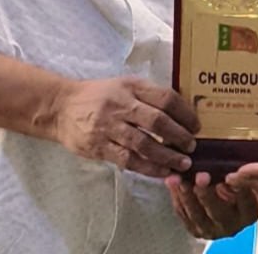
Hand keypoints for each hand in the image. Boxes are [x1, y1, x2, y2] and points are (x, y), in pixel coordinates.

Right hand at [53, 77, 198, 176]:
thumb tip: (181, 112)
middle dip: (179, 135)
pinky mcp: (100, 146)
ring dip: (167, 156)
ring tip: (182, 163)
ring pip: (144, 143)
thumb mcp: (124, 85)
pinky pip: (128, 159)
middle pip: (157, 121)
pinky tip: (162, 171)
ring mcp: (109, 126)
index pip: (165, 97)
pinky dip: (148, 167)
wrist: (61, 107)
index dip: (184, 112)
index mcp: (131, 86)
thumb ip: (148, 96)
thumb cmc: (100, 96)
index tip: (196, 125)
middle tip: (192, 146)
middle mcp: (121, 104)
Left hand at [165, 171, 257, 239]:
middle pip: (219, 212)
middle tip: (201, 176)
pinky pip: (184, 214)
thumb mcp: (246, 177)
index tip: (230, 175)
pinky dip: (177, 197)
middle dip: (208, 194)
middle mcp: (232, 224)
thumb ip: (243, 171)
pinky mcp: (196, 229)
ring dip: (188, 195)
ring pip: (198, 215)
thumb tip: (237, 157)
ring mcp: (212, 229)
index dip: (240, 189)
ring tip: (181, 179)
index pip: (248, 202)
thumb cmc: (237, 183)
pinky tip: (173, 182)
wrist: (225, 200)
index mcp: (250, 211)